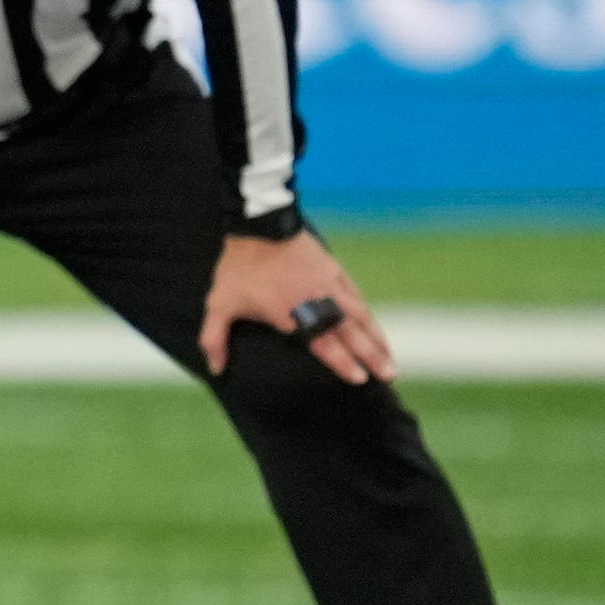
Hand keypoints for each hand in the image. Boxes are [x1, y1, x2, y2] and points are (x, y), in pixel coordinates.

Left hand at [203, 229, 392, 386]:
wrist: (259, 224)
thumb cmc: (238, 268)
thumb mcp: (219, 303)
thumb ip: (214, 338)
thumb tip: (214, 369)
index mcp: (293, 316)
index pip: (325, 346)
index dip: (344, 364)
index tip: (361, 379)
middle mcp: (317, 303)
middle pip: (351, 335)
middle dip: (372, 356)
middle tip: (390, 374)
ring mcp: (329, 286)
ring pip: (360, 316)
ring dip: (376, 337)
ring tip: (390, 356)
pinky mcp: (333, 270)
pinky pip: (355, 295)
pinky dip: (366, 312)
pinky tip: (373, 323)